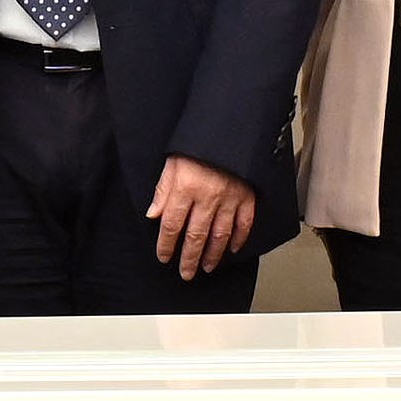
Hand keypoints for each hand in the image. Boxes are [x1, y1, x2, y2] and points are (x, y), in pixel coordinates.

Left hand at [147, 155, 260, 280]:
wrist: (229, 128)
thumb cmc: (198, 144)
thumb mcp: (172, 162)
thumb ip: (163, 190)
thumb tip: (153, 215)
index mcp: (186, 188)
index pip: (171, 224)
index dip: (165, 244)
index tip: (163, 256)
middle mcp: (208, 197)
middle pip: (195, 236)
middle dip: (189, 258)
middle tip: (185, 273)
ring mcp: (230, 199)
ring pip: (220, 235)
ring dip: (212, 254)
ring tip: (206, 267)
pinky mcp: (247, 196)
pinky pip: (244, 223)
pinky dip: (239, 239)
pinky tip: (232, 249)